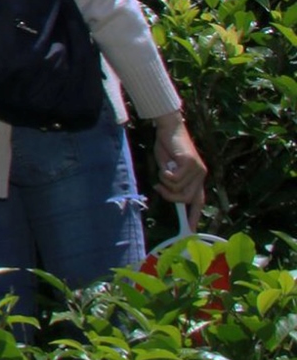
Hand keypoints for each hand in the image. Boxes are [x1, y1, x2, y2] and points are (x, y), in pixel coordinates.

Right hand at [153, 112, 207, 227]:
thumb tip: (169, 195)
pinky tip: (166, 164)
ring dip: (165, 182)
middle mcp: (200, 176)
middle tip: (159, 187)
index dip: (194, 217)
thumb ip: (171, 182)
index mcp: (196, 178)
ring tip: (162, 170)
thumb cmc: (167, 147)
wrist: (169, 128)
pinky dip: (166, 174)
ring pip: (179, 189)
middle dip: (170, 196)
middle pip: (186, 199)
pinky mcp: (191, 163)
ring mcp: (197, 170)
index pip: (198, 201)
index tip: (190, 231)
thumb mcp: (168, 169)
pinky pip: (175, 179)